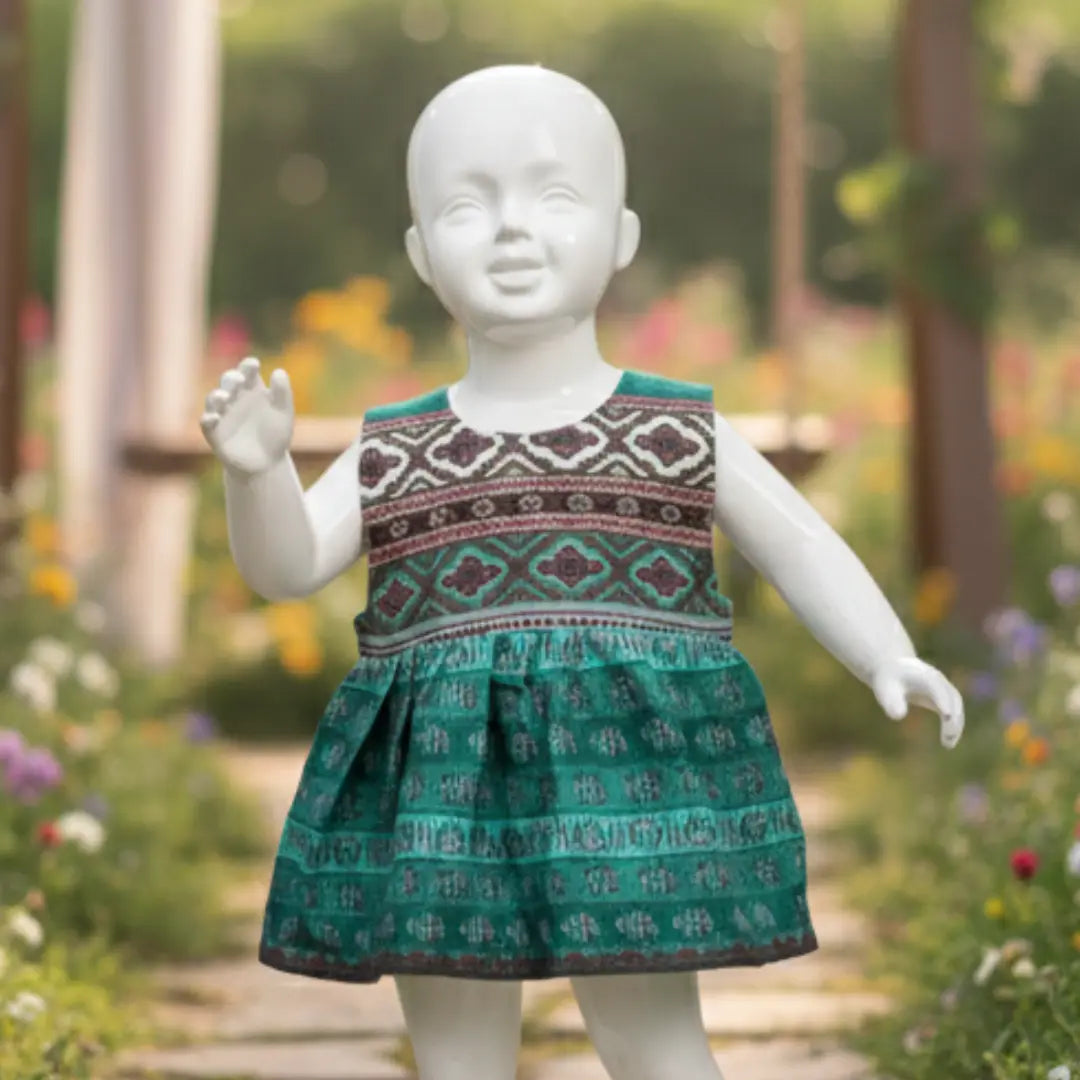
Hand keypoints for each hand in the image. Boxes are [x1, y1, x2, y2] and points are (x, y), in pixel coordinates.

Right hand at [200, 357, 293, 475]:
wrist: (267, 464)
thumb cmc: (276, 435)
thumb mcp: (284, 414)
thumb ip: (282, 393)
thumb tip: (279, 371)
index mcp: (252, 390)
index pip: (247, 372)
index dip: (248, 366)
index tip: (254, 365)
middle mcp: (234, 398)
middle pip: (228, 381)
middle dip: (231, 379)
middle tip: (240, 380)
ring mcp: (223, 415)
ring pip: (214, 399)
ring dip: (217, 396)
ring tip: (225, 397)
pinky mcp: (214, 433)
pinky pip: (206, 423)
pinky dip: (208, 419)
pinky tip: (214, 417)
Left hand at [872, 657, 964, 748]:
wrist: (893, 669)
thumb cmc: (887, 680)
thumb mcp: (884, 689)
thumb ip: (891, 701)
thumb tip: (898, 716)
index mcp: (923, 675)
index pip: (937, 688)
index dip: (943, 700)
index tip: (946, 715)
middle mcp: (938, 680)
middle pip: (952, 697)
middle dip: (953, 716)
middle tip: (948, 736)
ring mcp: (943, 688)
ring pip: (956, 706)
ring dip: (956, 724)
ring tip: (948, 745)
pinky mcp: (944, 698)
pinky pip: (953, 712)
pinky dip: (953, 726)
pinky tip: (947, 742)